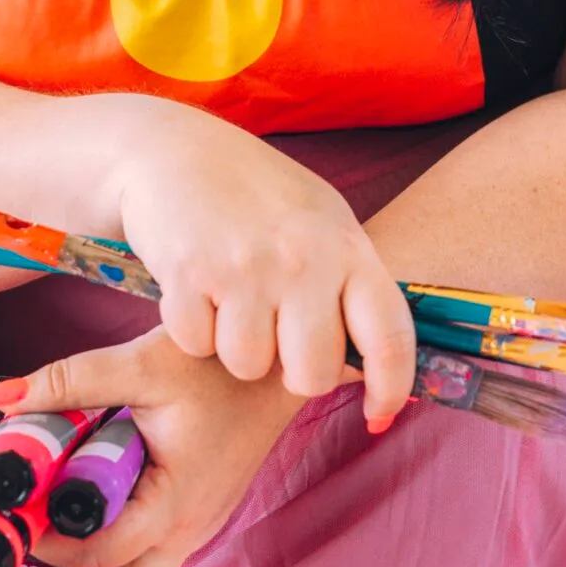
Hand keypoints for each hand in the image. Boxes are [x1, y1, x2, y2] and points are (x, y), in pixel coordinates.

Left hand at [0, 332, 309, 566]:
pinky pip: (153, 552)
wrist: (280, 362)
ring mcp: (198, 524)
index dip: (53, 550)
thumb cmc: (218, 366)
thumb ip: (66, 381)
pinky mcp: (197, 512)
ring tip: (46, 548)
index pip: (103, 555)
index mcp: (175, 501)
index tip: (17, 523)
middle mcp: (190, 526)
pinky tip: (83, 518)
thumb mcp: (139, 363)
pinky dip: (115, 552)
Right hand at [106, 100, 415, 429]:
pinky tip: (195, 288)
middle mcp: (304, 259)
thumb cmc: (258, 194)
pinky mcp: (190, 271)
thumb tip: (374, 368)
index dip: (391, 389)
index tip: (377, 416)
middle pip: (312, 374)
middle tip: (275, 337)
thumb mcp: (323, 223)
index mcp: (347, 248)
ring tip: (230, 300)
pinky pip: (196, 345)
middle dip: (291, 373)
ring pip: (248, 365)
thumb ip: (351, 286)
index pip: (389, 337)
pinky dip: (191, 329)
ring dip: (234, 347)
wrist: (174, 150)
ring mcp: (247, 265)